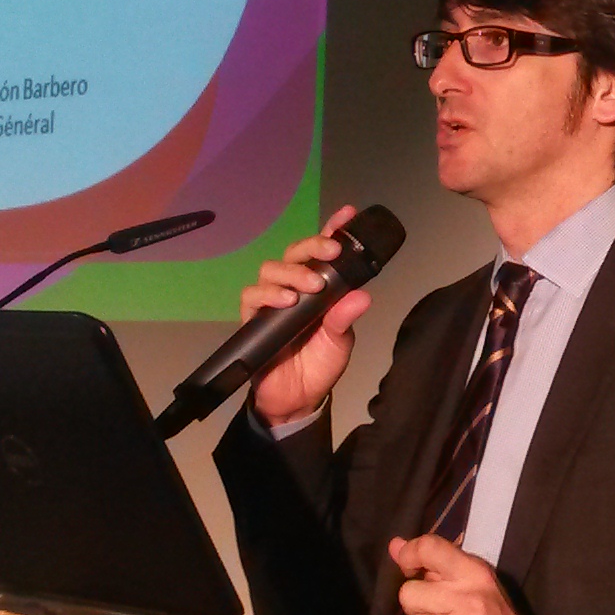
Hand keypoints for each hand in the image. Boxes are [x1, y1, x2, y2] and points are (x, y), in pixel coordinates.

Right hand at [241, 205, 374, 426]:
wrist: (297, 399)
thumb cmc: (320, 365)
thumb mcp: (340, 342)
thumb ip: (345, 318)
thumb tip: (362, 295)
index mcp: (319, 287)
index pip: (323, 252)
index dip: (332, 230)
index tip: (347, 214)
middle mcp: (294, 287)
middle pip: (294, 252)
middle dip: (313, 247)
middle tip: (331, 253)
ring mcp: (272, 300)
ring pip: (272, 269)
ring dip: (293, 272)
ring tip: (312, 287)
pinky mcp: (253, 318)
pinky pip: (252, 295)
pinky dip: (269, 294)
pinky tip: (286, 301)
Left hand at [388, 534, 541, 614]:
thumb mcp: (477, 583)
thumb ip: (436, 563)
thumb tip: (395, 546)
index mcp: (474, 575)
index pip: (430, 549)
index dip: (409, 554)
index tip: (407, 566)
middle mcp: (466, 600)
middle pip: (408, 593)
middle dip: (418, 603)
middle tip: (439, 610)